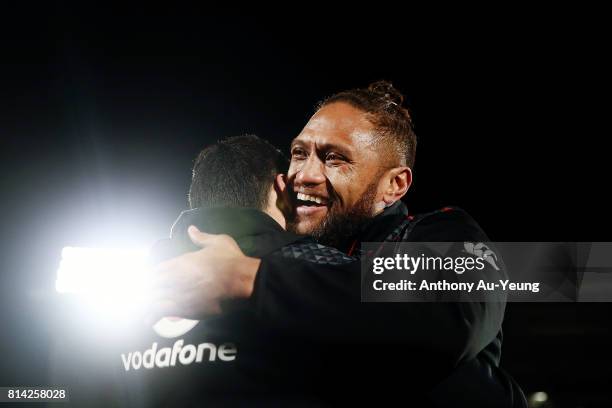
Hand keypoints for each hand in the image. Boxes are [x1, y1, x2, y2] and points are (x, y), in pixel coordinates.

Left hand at [145, 226, 260, 322]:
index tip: (151, 281)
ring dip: (146, 303)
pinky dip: (151, 316)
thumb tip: (191, 229)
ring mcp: (177, 293)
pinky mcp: (183, 308)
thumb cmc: (232, 261)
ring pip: (152, 298)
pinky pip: (159, 312)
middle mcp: (175, 277)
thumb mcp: (218, 242)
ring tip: (143, 309)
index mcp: (181, 261)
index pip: (158, 270)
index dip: (153, 276)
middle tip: (145, 296)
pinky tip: (147, 320)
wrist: (242, 282)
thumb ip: (202, 237)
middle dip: (148, 290)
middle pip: (151, 284)